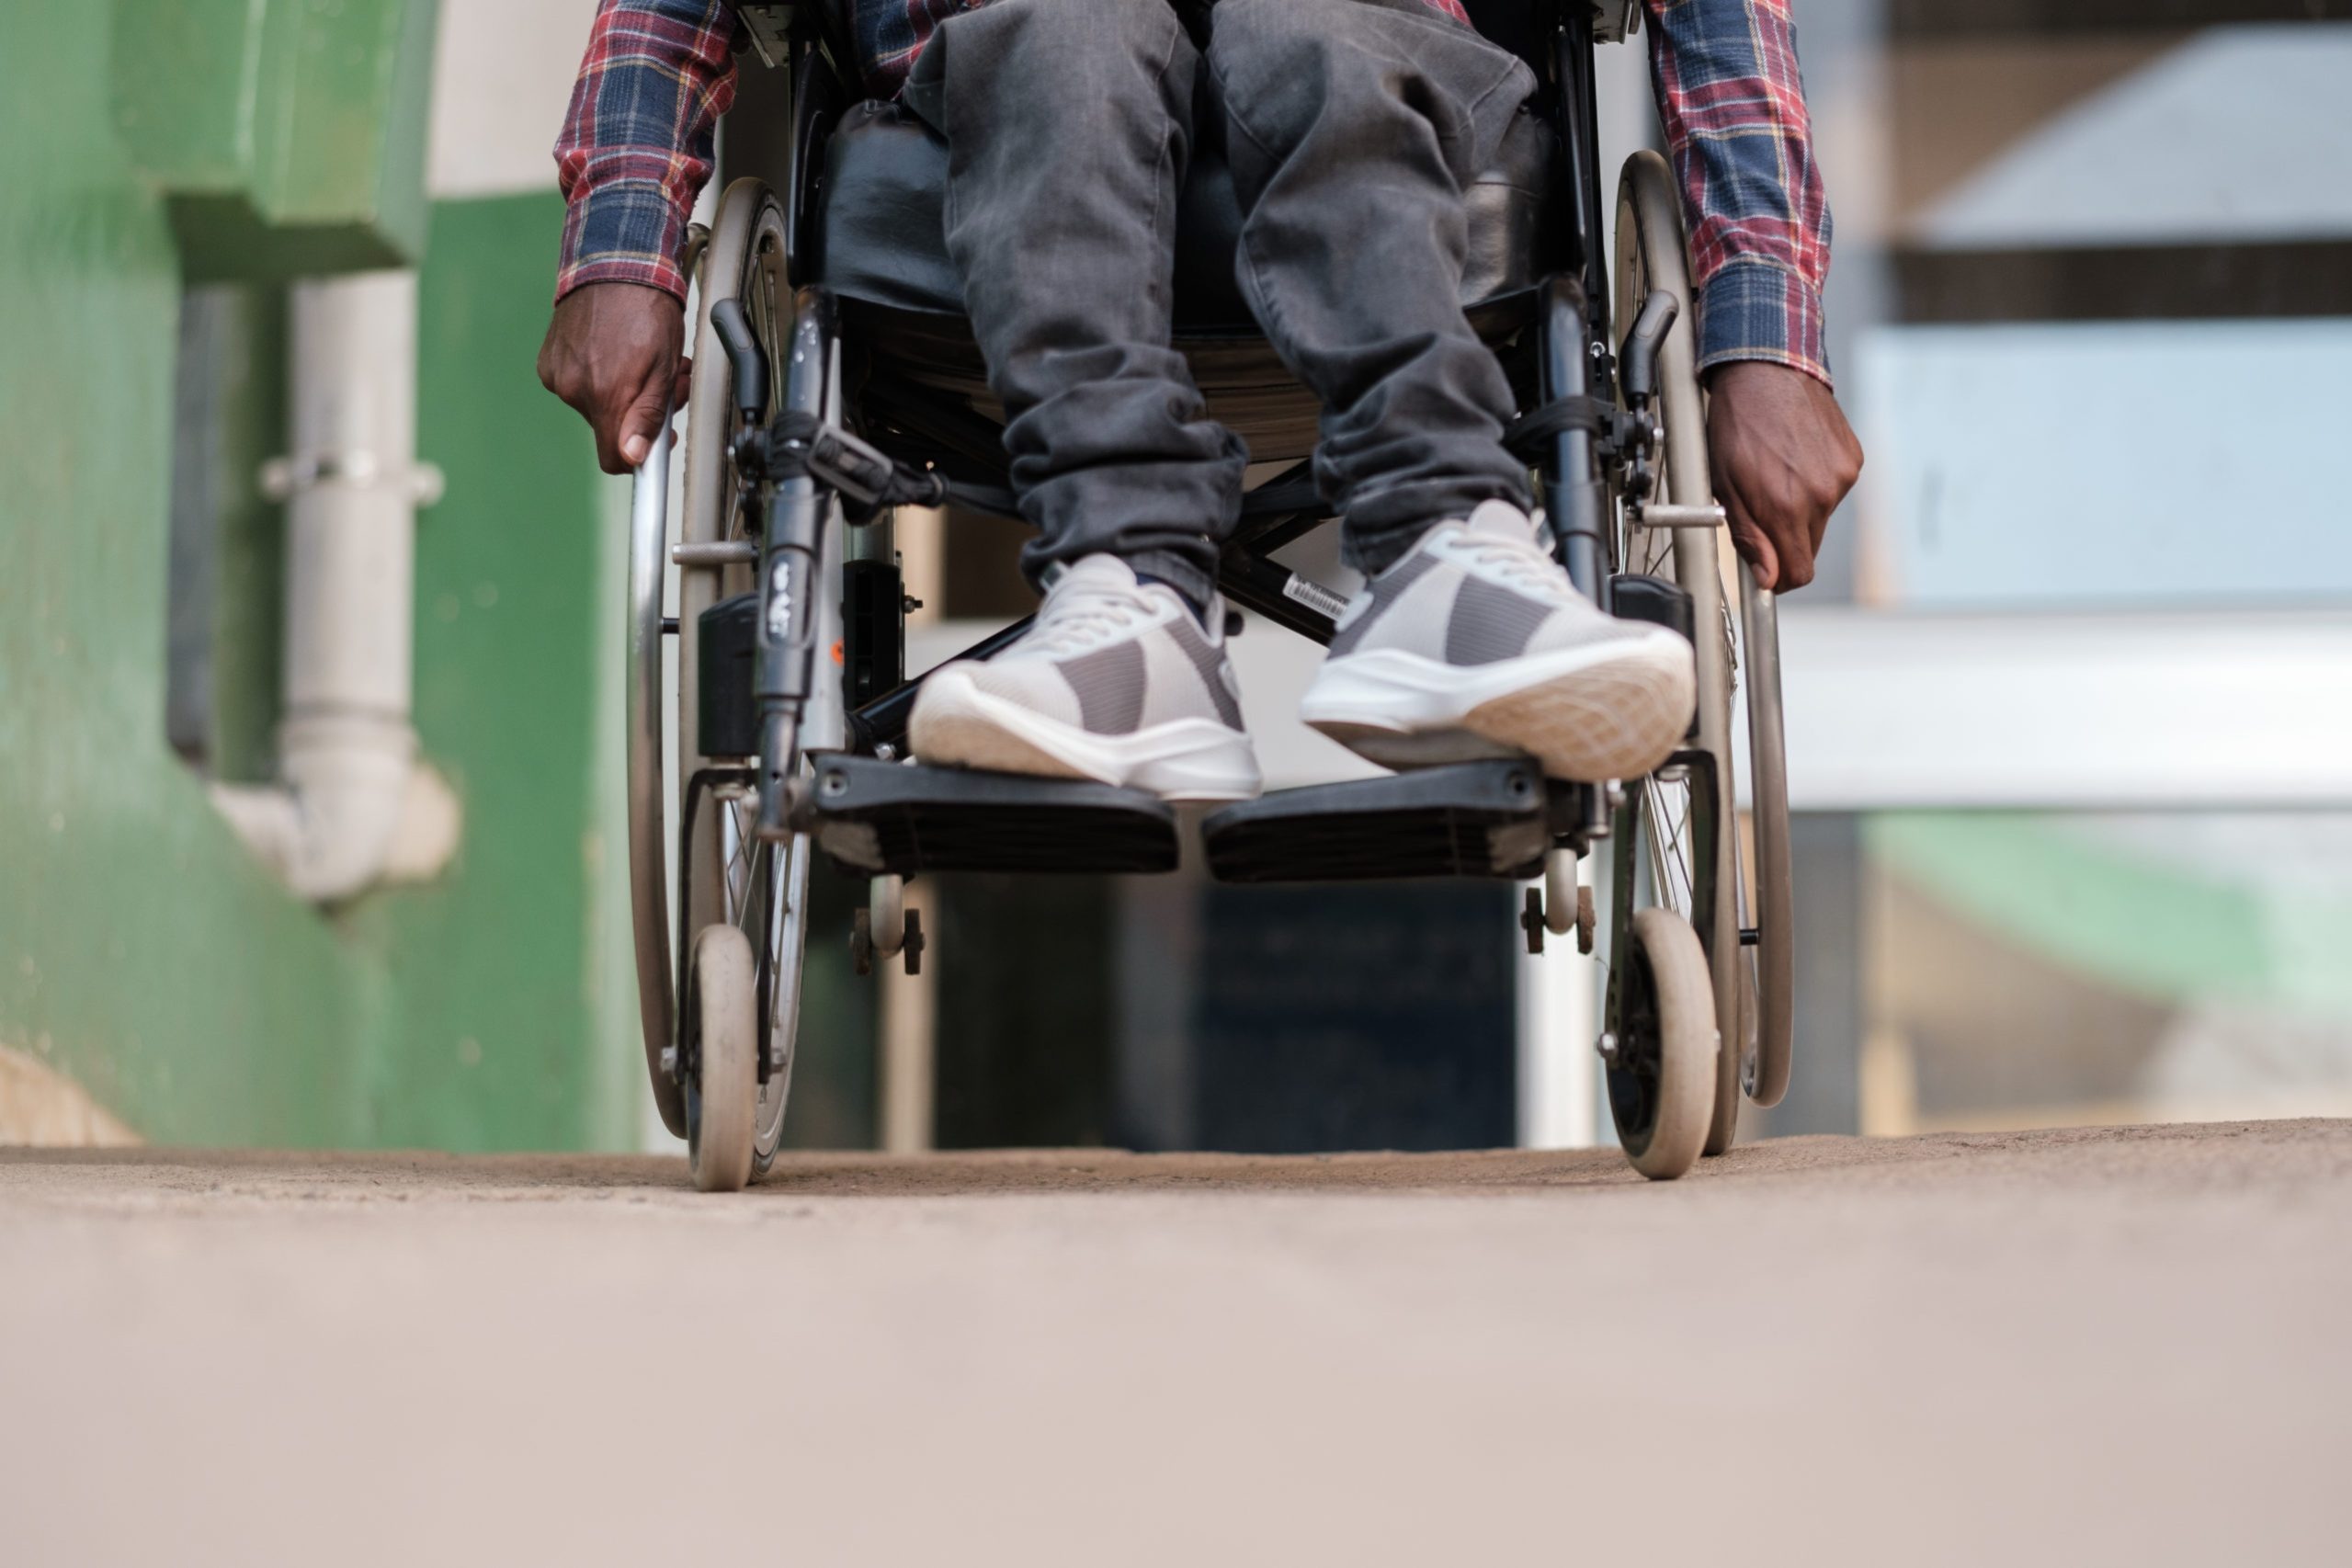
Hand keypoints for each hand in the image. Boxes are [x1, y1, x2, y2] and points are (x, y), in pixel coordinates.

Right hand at [536, 282, 690, 473]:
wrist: (615, 264)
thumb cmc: (646, 309)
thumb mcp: (663, 367)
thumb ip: (649, 417)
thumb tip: (634, 457)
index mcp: (605, 395)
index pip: (614, 457)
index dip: (638, 455)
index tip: (654, 443)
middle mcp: (574, 389)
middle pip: (610, 425)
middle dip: (640, 409)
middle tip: (664, 380)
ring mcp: (557, 375)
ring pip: (596, 404)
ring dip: (624, 390)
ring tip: (641, 358)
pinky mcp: (548, 361)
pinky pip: (578, 383)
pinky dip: (599, 374)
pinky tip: (614, 350)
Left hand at [1704, 361, 1862, 591]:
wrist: (1766, 371)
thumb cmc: (1737, 424)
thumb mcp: (1725, 485)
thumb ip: (1748, 536)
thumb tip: (1765, 577)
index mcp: (1785, 507)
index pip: (1798, 572)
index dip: (1780, 579)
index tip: (1768, 573)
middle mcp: (1820, 496)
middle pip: (1809, 548)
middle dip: (1786, 540)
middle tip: (1761, 509)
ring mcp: (1841, 477)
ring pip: (1821, 519)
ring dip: (1801, 509)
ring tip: (1777, 473)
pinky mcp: (1852, 459)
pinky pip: (1834, 489)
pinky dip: (1816, 484)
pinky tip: (1796, 458)